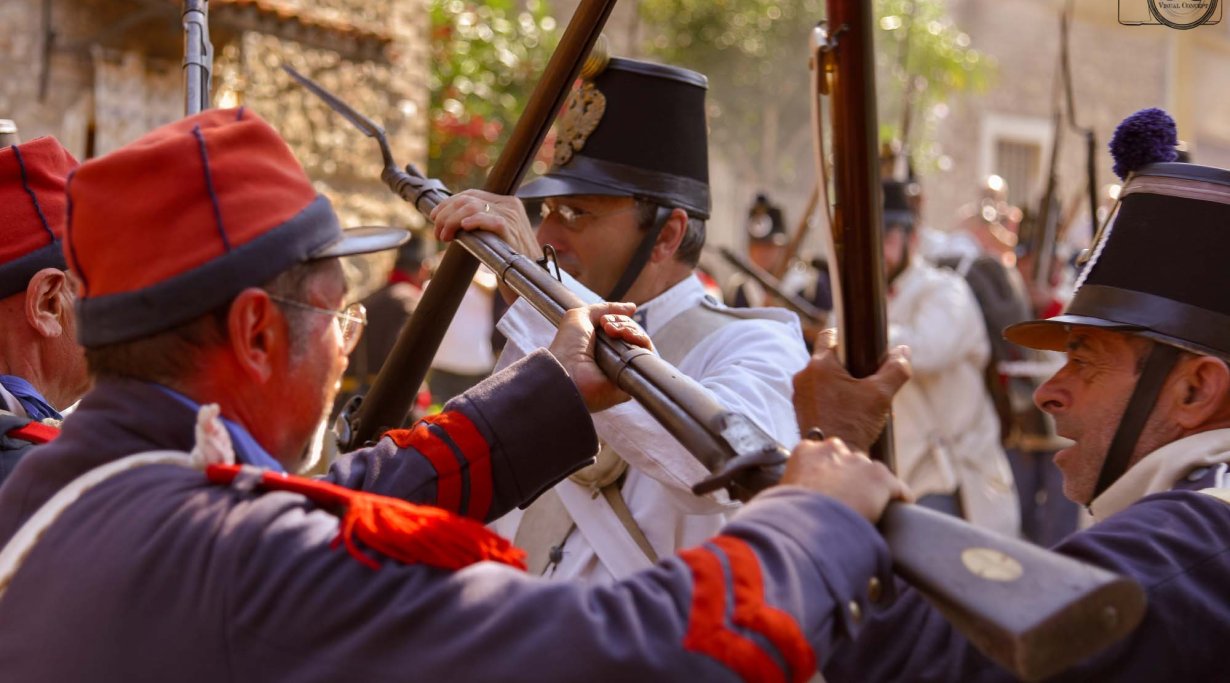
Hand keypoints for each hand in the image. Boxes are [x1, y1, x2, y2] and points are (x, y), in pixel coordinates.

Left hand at [429, 189, 542, 259]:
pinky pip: (490, 220)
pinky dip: (474, 222)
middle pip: (468, 200)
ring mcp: (512, 217)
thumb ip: (479, 222)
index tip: (434, 216)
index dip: (449, 203)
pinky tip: (463, 228)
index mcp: (506, 202)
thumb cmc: (509, 258)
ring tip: (445, 236)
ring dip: (452, 221)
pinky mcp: (512, 231)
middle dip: (446, 214)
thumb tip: (449, 220)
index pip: (471, 194)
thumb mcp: (494, 234)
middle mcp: (509, 205)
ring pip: (473, 207)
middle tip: (438, 232)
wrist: (530, 277)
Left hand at [549, 302, 652, 412]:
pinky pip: (647, 357)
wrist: (567, 372)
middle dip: (625, 324)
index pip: (624, 328)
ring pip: (643, 343)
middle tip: (607, 327)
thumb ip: (604, 309)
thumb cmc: (567, 347)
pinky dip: (641, 343)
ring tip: (614, 332)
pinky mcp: (632, 379)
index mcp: (602, 345)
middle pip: (635, 333)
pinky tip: (627, 339)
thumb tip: (632, 307)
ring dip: (632, 331)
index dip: (619, 320)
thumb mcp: (580, 317)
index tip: (604, 322)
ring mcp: (624, 368)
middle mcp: (614, 357)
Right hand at [781, 435, 910, 523]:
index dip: (826, 474)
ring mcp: (859, 462)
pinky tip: (900, 510)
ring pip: (871, 474)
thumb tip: (780, 506)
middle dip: (850, 478)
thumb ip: (788, 490)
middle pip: (849, 461)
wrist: (807, 524)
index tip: (827, 489)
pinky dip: (900, 499)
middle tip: (847, 502)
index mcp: (806, 451)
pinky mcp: (882, 479)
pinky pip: (898, 489)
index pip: (822, 456)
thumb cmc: (786, 515)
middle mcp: (833, 450)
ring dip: (870, 489)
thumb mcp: (779, 495)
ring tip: (870, 511)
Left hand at [792, 329, 911, 452]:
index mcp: (819, 365)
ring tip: (860, 402)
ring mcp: (799, 395)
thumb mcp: (881, 394)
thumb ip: (895, 369)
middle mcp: (803, 377)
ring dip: (840, 386)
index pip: (830, 336)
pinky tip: (849, 414)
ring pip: (823, 380)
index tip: (861, 351)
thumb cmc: (854, 424)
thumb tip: (903, 351)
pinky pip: (817, 397)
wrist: (834, 457)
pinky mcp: (799, 411)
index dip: (848, 339)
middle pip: (828, 360)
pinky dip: (832, 400)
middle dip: (849, 368)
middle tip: (867, 382)